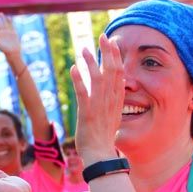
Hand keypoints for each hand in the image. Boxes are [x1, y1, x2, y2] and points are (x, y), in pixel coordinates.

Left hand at [0, 11, 21, 63]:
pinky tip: (9, 17)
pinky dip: (10, 21)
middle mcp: (1, 32)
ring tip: (0, 13)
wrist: (13, 52)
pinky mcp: (13, 32)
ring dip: (2, 18)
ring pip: (4, 23)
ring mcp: (7, 31)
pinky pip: (11, 25)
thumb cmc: (4, 49)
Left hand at [71, 35, 124, 164]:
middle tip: (103, 36)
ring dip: (91, 63)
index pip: (119, 73)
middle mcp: (110, 100)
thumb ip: (115, 98)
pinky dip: (78, 80)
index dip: (116, 56)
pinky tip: (73, 68)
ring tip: (84, 49)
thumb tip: (118, 83)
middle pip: (112, 71)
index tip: (113, 42)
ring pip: (98, 79)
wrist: (100, 155)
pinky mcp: (87, 113)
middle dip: (108, 52)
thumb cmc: (104, 136)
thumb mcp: (114, 114)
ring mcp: (99, 106)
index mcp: (117, 100)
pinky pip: (83, 93)